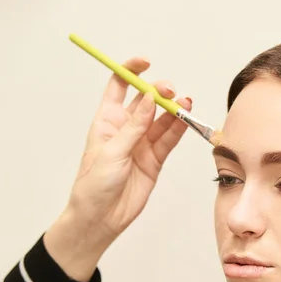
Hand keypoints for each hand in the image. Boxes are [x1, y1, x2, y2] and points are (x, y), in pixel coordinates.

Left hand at [44, 57, 190, 281]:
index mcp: (107, 121)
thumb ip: (134, 126)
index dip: (131, 71)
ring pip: (162, 120)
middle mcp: (126, 129)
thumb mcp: (111, 152)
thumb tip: (149, 99)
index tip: (146, 63)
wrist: (100, 219)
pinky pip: (169, 140)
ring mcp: (142, 144)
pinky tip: (187, 120)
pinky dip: (179, 130)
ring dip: (174, 111)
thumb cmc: (93, 185)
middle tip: (171, 92)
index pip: (120, 86)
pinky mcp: (155, 159)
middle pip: (146, 101)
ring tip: (186, 105)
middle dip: (160, 92)